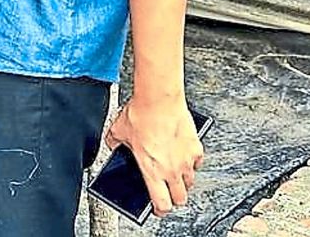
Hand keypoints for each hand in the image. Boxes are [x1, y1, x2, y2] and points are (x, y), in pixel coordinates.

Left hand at [104, 96, 203, 216]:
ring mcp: (186, 160)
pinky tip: (180, 153)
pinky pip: (196, 162)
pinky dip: (190, 161)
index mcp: (152, 171)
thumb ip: (115, 144)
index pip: (162, 204)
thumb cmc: (140, 115)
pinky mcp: (196, 148)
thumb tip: (113, 144)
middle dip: (174, 198)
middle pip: (181, 198)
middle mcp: (172, 170)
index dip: (160, 210)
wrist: (159, 99)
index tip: (157, 209)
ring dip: (183, 180)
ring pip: (190, 181)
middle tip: (167, 191)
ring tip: (173, 171)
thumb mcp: (118, 132)